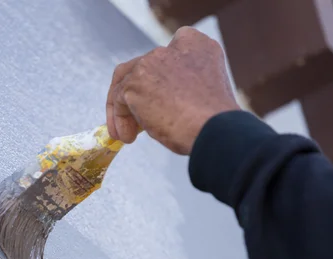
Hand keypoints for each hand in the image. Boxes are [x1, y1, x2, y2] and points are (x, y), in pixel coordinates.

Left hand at [106, 27, 239, 154]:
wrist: (214, 130)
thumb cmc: (213, 121)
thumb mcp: (203, 92)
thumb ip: (182, 86)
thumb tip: (158, 103)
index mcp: (197, 45)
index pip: (166, 55)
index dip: (156, 78)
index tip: (154, 99)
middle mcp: (173, 47)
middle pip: (141, 67)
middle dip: (135, 94)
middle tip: (134, 117)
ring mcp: (152, 62)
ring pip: (125, 83)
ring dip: (122, 109)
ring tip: (126, 132)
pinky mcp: (135, 83)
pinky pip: (118, 101)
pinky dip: (119, 120)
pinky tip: (128, 137)